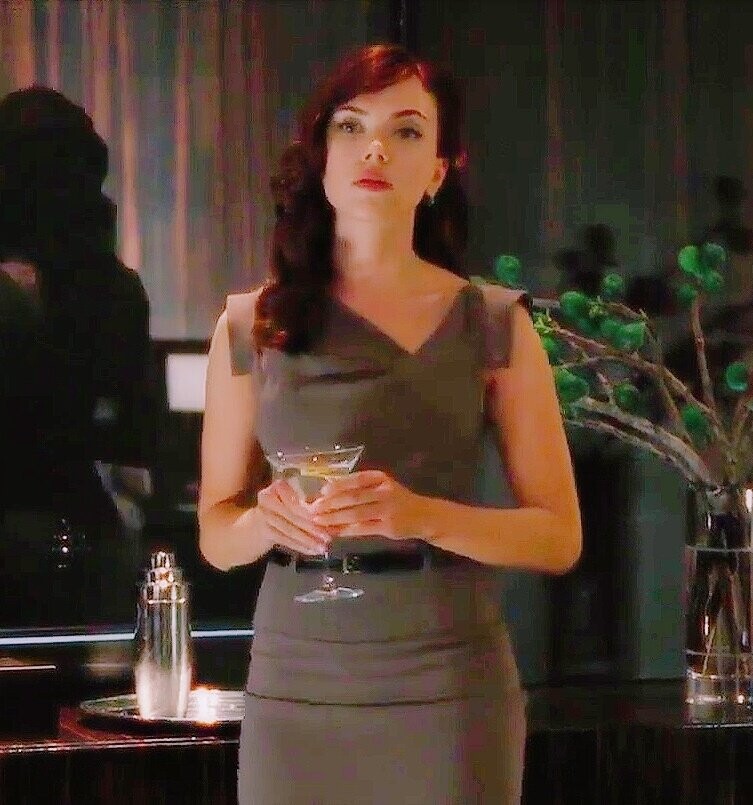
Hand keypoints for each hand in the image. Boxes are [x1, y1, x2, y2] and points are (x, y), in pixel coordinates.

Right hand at [256, 478, 332, 554]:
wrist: (256, 523)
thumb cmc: (284, 508)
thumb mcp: (297, 500)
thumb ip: (312, 503)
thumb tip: (333, 511)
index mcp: (279, 486)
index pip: (297, 501)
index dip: (312, 512)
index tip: (327, 520)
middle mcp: (268, 498)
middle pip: (294, 516)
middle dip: (313, 528)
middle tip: (328, 537)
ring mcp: (263, 515)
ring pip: (290, 530)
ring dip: (308, 540)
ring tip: (323, 547)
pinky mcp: (263, 531)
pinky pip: (285, 540)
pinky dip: (300, 546)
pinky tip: (312, 551)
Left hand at [308, 470, 425, 540]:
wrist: (425, 516)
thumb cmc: (398, 500)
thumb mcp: (383, 487)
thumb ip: (360, 488)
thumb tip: (328, 490)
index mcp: (381, 478)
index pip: (356, 480)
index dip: (337, 485)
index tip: (321, 491)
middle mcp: (384, 492)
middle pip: (353, 497)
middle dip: (331, 504)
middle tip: (313, 509)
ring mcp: (387, 510)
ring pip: (356, 514)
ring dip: (335, 518)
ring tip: (319, 521)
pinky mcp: (388, 527)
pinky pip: (362, 529)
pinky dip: (346, 530)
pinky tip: (334, 532)